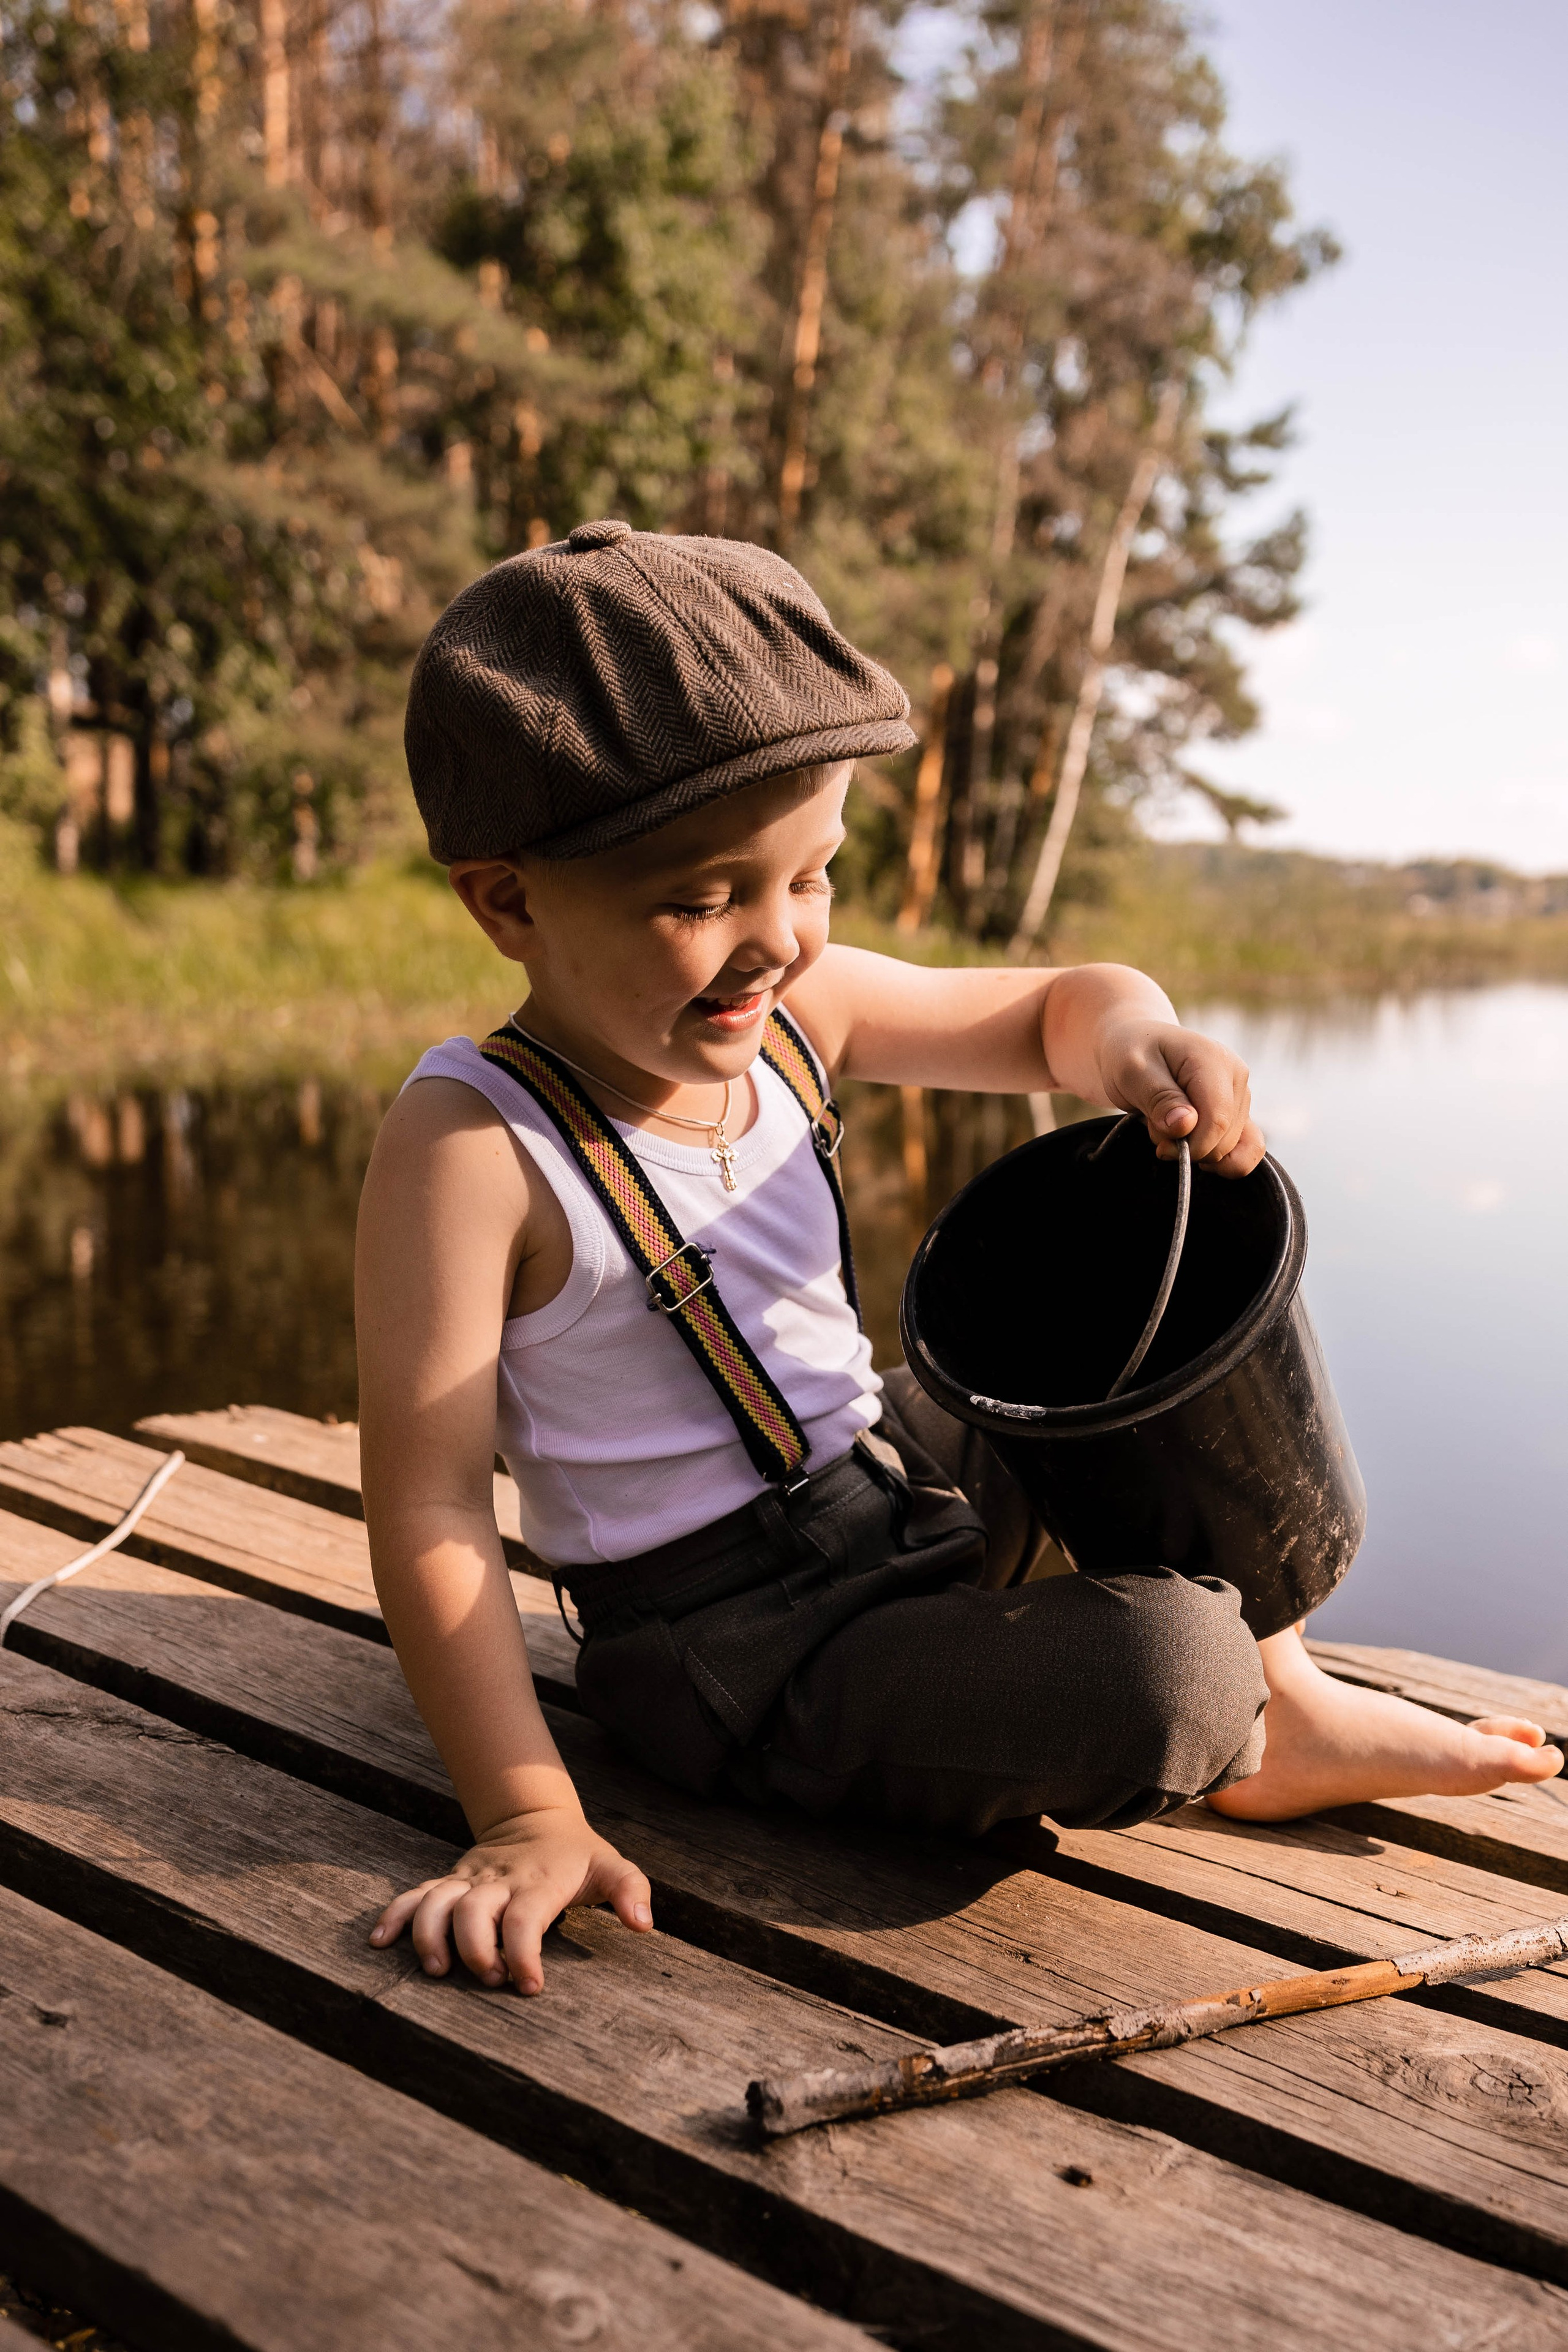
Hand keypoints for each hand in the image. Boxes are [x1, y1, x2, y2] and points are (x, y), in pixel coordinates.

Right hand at [369, 1805, 652, 1994]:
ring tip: (434, 1970)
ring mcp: (469, 1880)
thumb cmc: (578, 1857)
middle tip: (488, 1978)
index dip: (524, 1953)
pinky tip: (379, 1941)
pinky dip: (395, 1914)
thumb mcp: (611, 1867)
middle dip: (475, 1949)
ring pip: (437, 1902)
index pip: (525, 1919)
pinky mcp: (450, 1882)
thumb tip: (643, 1923)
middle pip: (474, 1912)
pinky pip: (415, 1894)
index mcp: (538, 1883)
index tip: (528, 1986)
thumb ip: (631, 1890)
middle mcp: (498, 1881)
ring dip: (429, 1935)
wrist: (538, 1819)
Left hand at [1099, 1016, 1261, 1175]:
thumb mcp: (1132, 1072)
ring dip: (1197, 1150)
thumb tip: (1186, 1125)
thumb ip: (1159, 1099)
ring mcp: (1240, 1095)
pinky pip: (1250, 1148)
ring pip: (1234, 1147)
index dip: (1192, 1145)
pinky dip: (1225, 1161)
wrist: (1134, 1045)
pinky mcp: (1239, 1112)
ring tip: (1169, 1129)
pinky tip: (1196, 1152)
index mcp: (1213, 1061)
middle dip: (1189, 1148)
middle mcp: (1236, 1076)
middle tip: (1157, 1129)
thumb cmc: (1130, 1055)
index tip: (1162, 1147)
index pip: (1217, 1120)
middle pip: (1225, 1138)